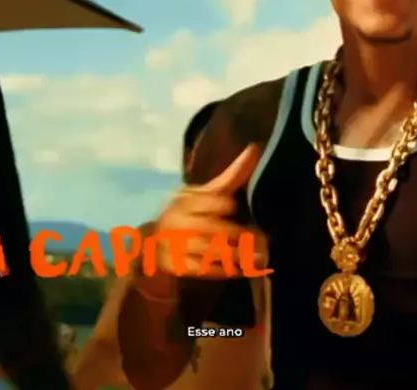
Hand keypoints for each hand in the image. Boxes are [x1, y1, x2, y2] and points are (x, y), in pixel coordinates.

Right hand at [154, 145, 266, 278]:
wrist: (154, 243)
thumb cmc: (189, 212)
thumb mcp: (206, 192)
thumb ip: (232, 175)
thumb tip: (255, 147)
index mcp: (186, 198)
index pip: (207, 200)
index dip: (222, 205)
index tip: (234, 208)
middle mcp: (178, 219)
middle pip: (210, 227)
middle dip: (237, 234)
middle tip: (263, 241)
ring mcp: (176, 244)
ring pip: (210, 250)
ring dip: (236, 255)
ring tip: (259, 257)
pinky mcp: (178, 266)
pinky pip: (204, 269)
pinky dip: (223, 270)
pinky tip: (240, 270)